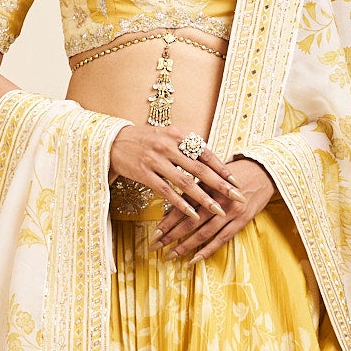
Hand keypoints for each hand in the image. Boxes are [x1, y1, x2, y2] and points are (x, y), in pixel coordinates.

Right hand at [108, 123, 244, 227]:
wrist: (113, 141)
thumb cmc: (144, 140)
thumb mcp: (167, 135)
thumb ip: (186, 146)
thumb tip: (209, 159)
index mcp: (178, 135)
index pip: (205, 153)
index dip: (222, 168)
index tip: (235, 181)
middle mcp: (169, 146)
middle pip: (200, 169)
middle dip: (221, 185)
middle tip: (237, 197)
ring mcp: (156, 160)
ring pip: (185, 183)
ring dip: (204, 199)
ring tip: (219, 210)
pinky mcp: (144, 174)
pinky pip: (167, 191)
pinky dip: (181, 204)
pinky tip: (193, 215)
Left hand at [153, 152, 274, 261]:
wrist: (264, 171)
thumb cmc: (234, 172)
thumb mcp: (212, 174)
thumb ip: (194, 186)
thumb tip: (171, 201)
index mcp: (207, 185)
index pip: (182, 205)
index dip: (167, 221)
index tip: (153, 233)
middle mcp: (217, 199)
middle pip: (190, 221)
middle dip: (170, 236)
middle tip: (155, 247)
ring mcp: (230, 212)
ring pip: (203, 233)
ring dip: (185, 246)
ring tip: (170, 255)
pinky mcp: (242, 221)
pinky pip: (222, 239)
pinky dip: (207, 250)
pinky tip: (193, 259)